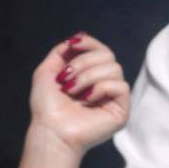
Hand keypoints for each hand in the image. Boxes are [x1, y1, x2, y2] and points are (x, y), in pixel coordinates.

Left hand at [27, 33, 130, 155]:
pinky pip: (121, 86)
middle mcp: (104, 84)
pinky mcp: (121, 110)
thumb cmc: (47, 107)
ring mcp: (113, 97)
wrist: (50, 130)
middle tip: (66, 79)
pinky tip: (87, 100)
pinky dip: (101, 88)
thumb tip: (79, 36)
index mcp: (90, 76)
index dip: (89, 43)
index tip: (72, 45)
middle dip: (83, 63)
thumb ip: (61, 52)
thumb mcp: (47, 72)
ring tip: (72, 91)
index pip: (101, 50)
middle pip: (108, 55)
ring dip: (88, 76)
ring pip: (114, 68)